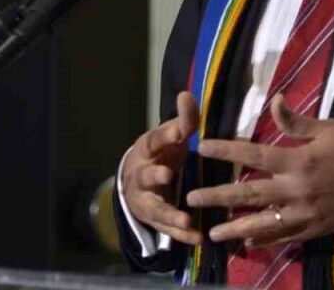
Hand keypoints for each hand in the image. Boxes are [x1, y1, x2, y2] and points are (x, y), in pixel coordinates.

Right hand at [121, 91, 202, 244]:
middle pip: (145, 176)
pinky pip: (167, 229)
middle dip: (155, 176)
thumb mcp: (170, 137)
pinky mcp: (154, 220)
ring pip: (154, 208)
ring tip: (186, 220)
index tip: (180, 130)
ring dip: (169, 214)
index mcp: (147, 150)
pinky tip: (198, 238)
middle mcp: (141, 175)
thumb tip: (187, 94)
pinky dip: (181, 235)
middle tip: (167, 175)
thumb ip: (183, 120)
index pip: (154, 140)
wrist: (135, 185)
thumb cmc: (160, 155)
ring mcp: (146, 199)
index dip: (166, 135)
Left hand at [186, 94, 333, 247]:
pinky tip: (246, 242)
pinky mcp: (312, 228)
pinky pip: (284, 236)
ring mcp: (304, 212)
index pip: (254, 154)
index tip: (201, 148)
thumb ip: (297, 121)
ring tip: (211, 234)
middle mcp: (296, 189)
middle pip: (250, 193)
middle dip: (218, 196)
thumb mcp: (329, 129)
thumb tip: (275, 100)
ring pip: (263, 222)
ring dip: (235, 228)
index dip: (226, 150)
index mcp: (299, 161)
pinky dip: (264, 240)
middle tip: (192, 198)